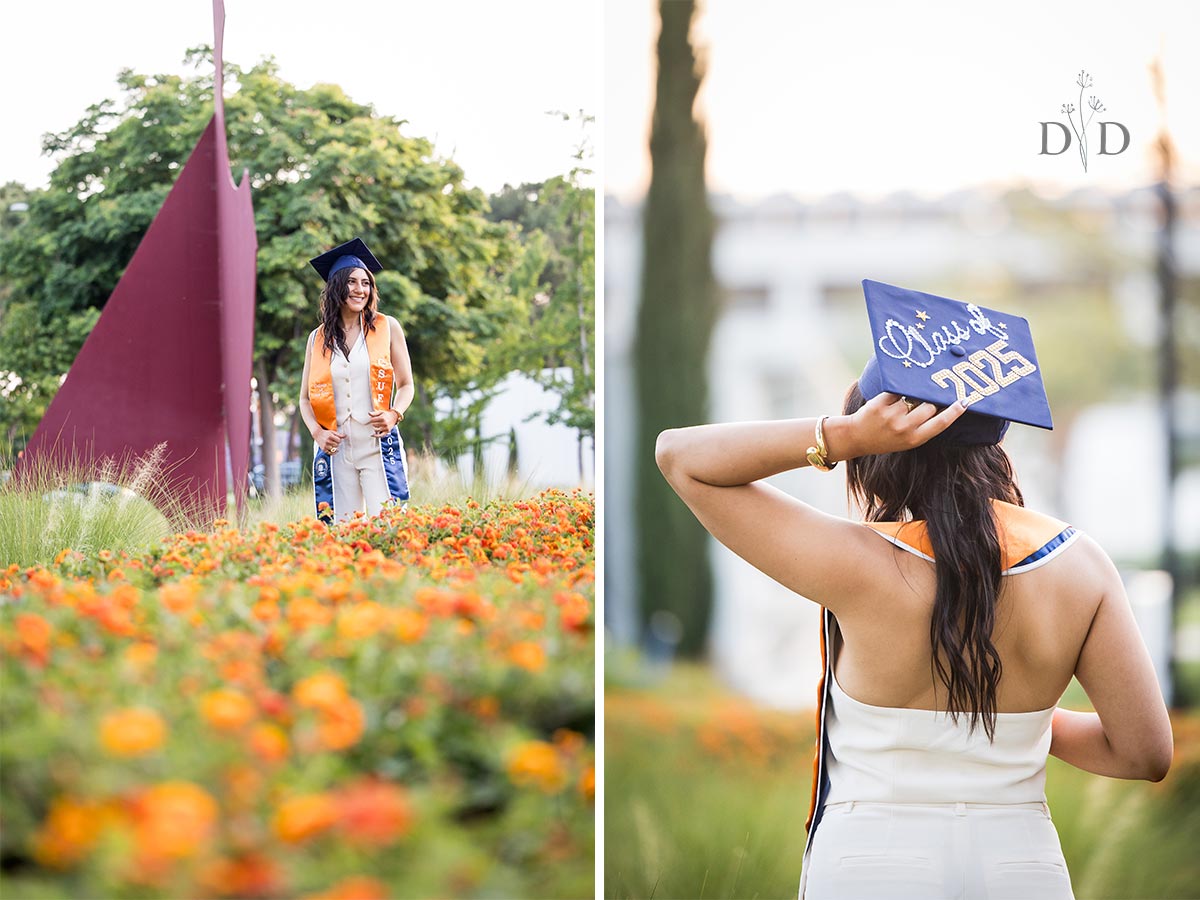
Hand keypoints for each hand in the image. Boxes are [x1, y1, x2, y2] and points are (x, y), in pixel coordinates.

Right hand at [316, 428, 345, 454]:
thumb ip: (339, 434)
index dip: (339, 440)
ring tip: (333, 445)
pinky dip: (333, 453)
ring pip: (334, 449)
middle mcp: (327, 441)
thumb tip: (346, 436)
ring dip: (335, 447)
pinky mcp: (323, 449)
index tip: (337, 439)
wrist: (317, 434)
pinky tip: (334, 451)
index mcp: (330, 436)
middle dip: (337, 443)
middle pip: (337, 445)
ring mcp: (325, 446)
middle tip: (334, 441)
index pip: (339, 440)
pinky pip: (330, 453)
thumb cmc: (326, 433)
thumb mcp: (332, 432)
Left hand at [368, 409, 398, 436]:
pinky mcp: (387, 431)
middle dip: (371, 424)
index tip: (368, 420)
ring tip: (372, 427)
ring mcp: (386, 428)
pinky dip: (376, 436)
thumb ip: (374, 413)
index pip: (372, 420)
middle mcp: (384, 423)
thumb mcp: (381, 412)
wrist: (394, 417)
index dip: (369, 420)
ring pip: (376, 430)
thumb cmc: (387, 414)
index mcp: (382, 418)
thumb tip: (369, 413)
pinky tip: (373, 435)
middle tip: (371, 423)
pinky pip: (381, 435)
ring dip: (373, 429)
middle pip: (374, 425)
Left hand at [826, 392, 967, 460]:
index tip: (965, 401)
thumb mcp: (907, 441)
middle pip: (929, 406)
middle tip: (916, 406)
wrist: (856, 437)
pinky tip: (888, 402)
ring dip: (908, 399)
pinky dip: (895, 393)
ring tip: (897, 409)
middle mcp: (904, 429)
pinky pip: (897, 391)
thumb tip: (939, 404)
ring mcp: (891, 416)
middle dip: (926, 403)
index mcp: (914, 439)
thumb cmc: (886, 439)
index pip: (941, 423)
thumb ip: (923, 427)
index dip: (955, 411)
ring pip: (913, 397)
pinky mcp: (879, 404)